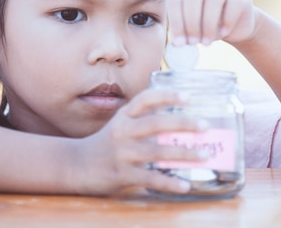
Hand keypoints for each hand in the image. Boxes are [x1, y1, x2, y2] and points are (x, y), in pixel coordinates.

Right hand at [70, 89, 207, 195]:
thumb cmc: (107, 143)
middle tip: (205, 126)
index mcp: (124, 116)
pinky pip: (150, 179)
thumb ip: (145, 118)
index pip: (146, 99)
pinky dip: (169, 182)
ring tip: (204, 154)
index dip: (167, 95)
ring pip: (157, 152)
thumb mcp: (122, 124)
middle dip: (183, 123)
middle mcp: (123, 131)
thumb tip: (181, 117)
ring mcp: (122, 154)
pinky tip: (185, 185)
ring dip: (184, 153)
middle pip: (156, 123)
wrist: (75, 165)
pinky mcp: (122, 175)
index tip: (188, 96)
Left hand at [167, 0, 256, 45]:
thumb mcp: (190, 30)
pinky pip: (234, 2)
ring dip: (208, 24)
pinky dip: (228, 20)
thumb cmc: (206, 27)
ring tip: (207, 42)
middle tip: (193, 42)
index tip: (180, 42)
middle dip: (192, 22)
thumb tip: (176, 42)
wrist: (234, 27)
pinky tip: (224, 33)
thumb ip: (181, 33)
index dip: (177, 22)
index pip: (176, 0)